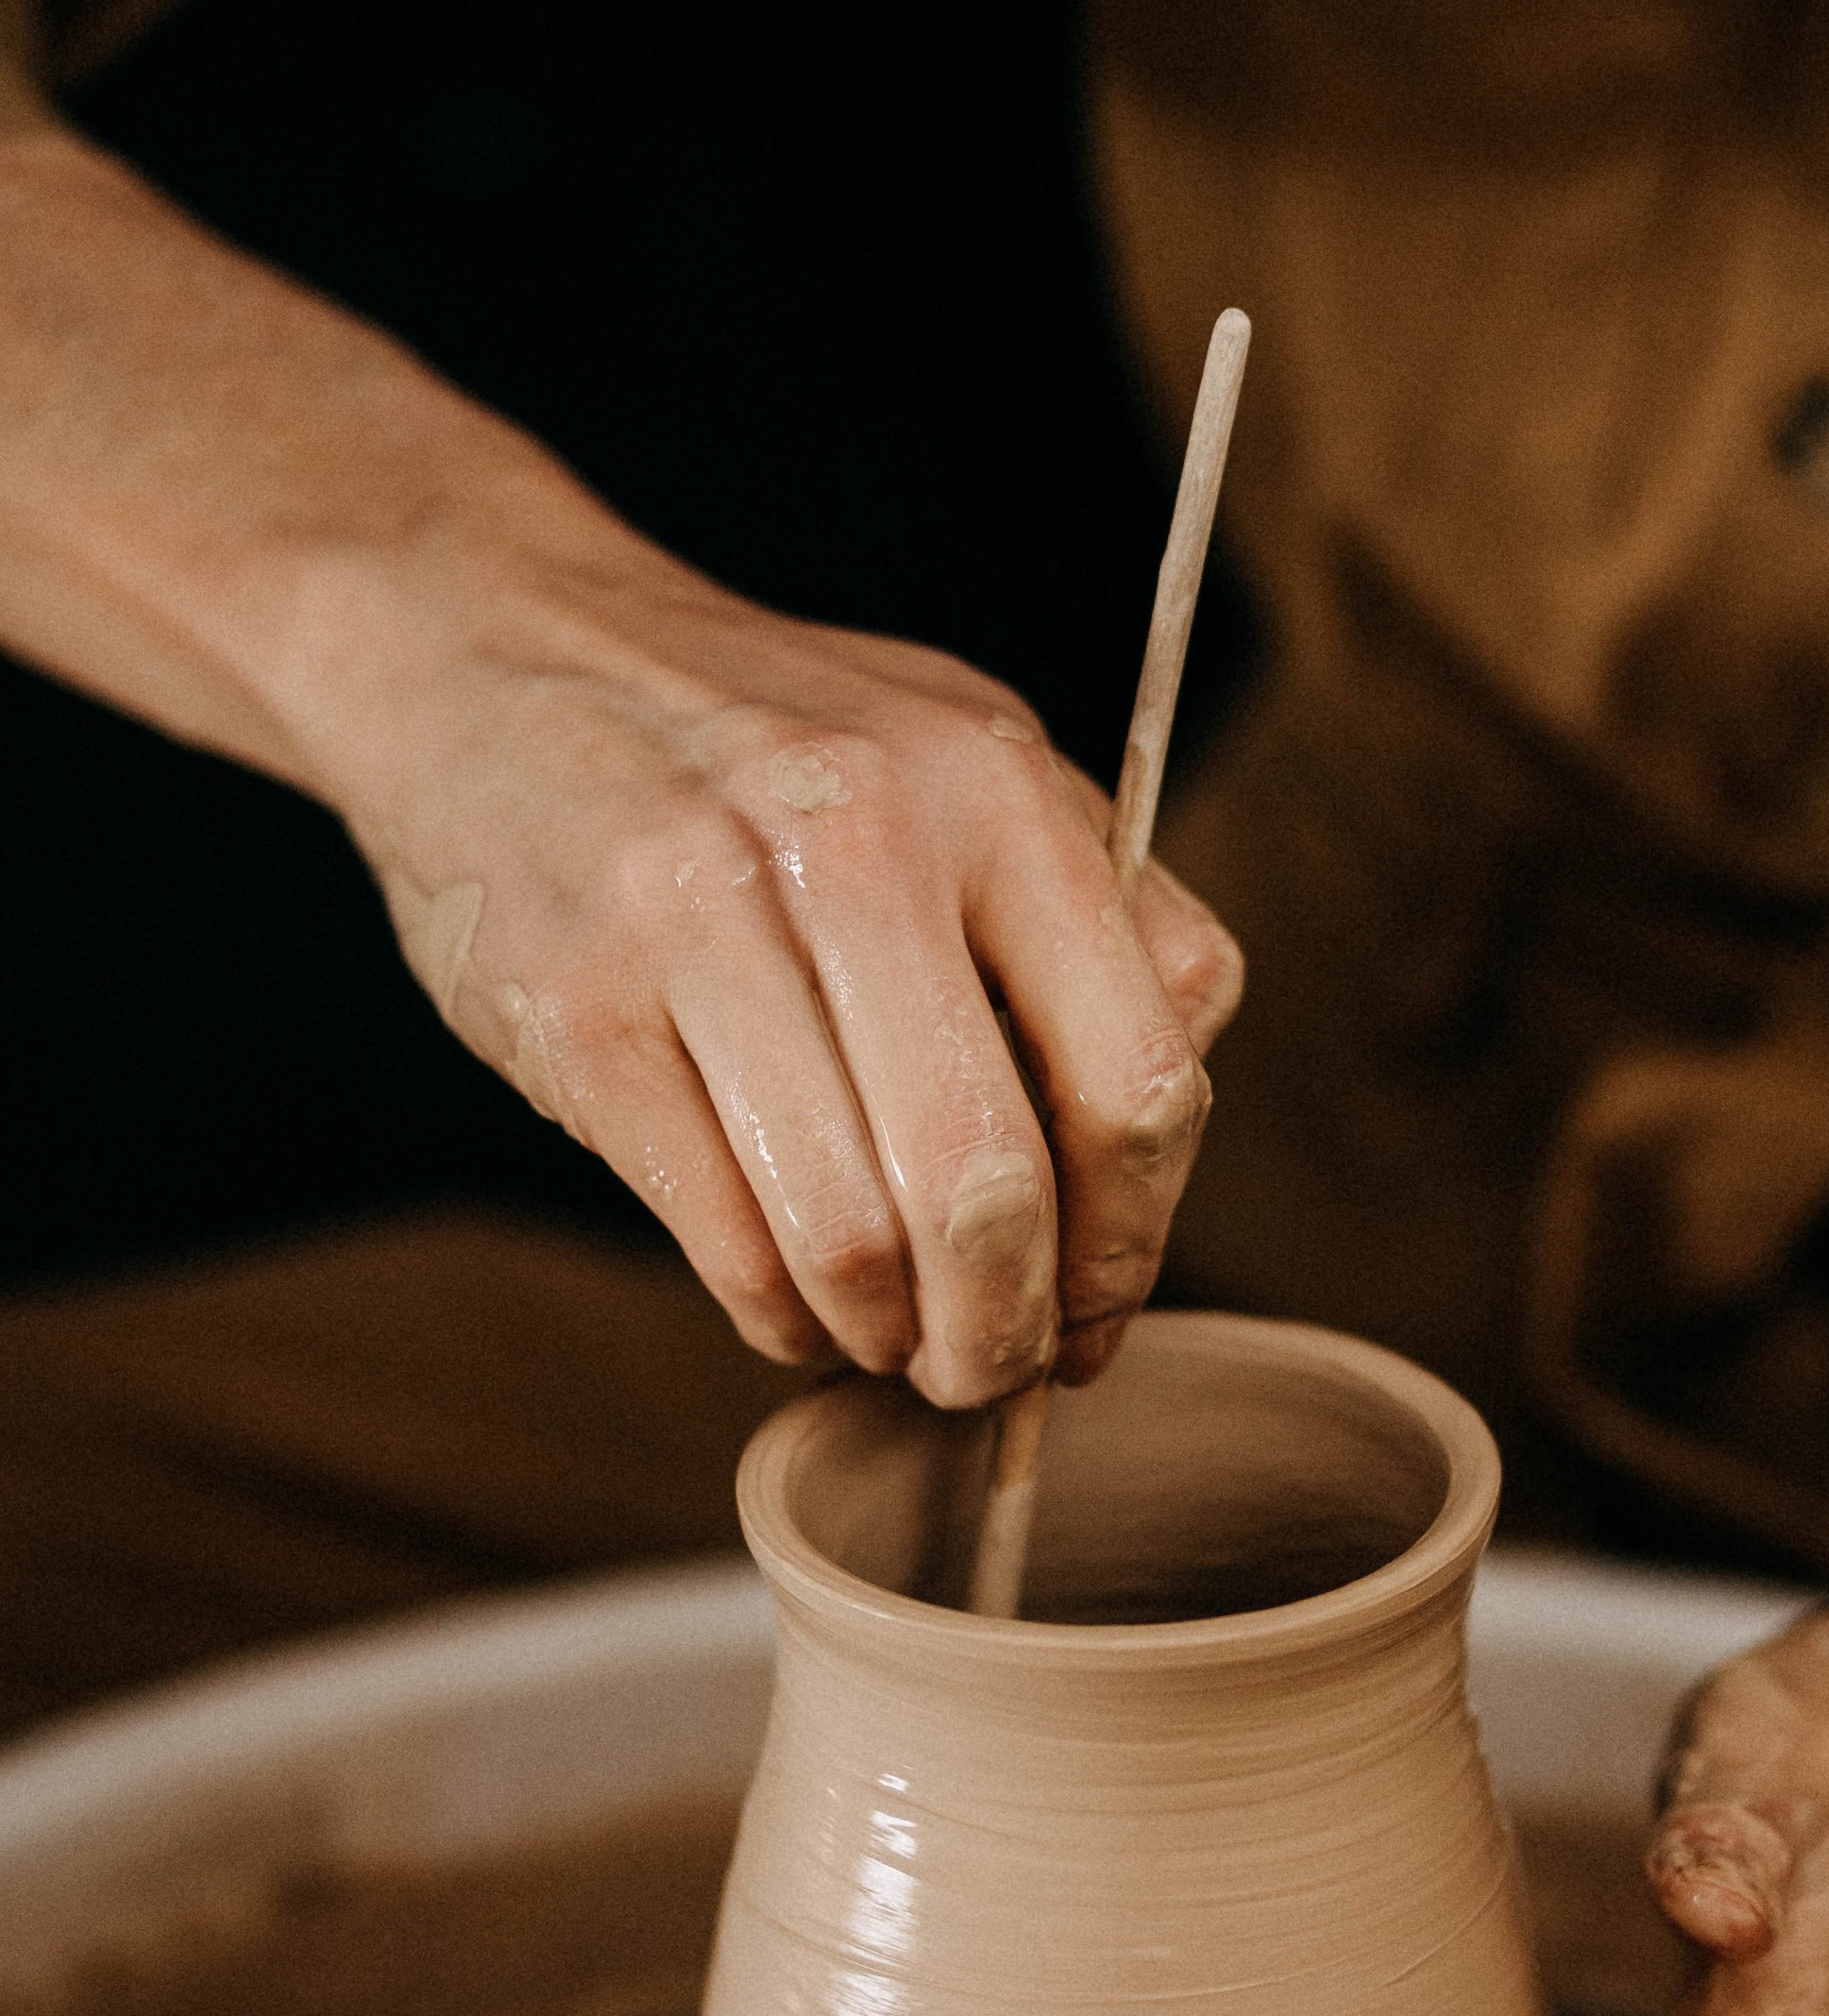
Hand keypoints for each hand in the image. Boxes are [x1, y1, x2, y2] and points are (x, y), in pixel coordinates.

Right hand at [347, 557, 1242, 1398]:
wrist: (488, 644)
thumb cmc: (768, 745)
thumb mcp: (967, 763)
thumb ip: (1101, 926)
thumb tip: (1152, 1173)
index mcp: (994, 790)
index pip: (1138, 1081)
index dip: (1130, 1243)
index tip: (1098, 1316)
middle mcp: (856, 840)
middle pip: (990, 1187)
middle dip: (1003, 1331)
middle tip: (988, 1371)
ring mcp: (701, 919)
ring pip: (850, 1236)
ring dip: (883, 1336)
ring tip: (884, 1337)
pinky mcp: (580, 1005)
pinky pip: (721, 1235)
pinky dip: (774, 1310)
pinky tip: (789, 1298)